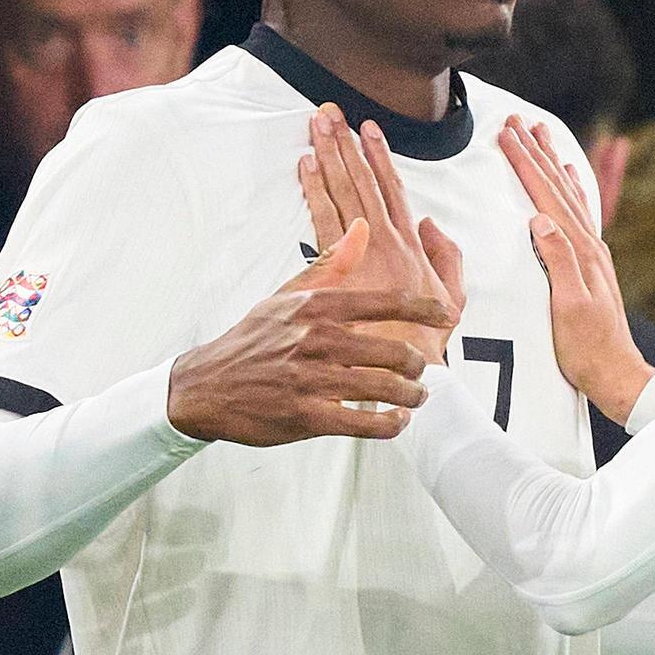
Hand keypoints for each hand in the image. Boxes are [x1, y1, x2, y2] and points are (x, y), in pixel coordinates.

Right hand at [164, 216, 444, 443]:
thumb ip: (331, 265)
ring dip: (411, 397)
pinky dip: (389, 425)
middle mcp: (318, 340)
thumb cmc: (253, 340)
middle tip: (424, 371)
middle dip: (420, 365)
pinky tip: (396, 422)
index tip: (447, 315)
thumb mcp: (287, 295)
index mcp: (317, 307)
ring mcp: (312, 380)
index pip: (385, 303)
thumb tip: (362, 229)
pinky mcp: (307, 416)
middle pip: (395, 351)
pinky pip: (364, 423)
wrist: (207, 385)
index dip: (425, 309)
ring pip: (385, 389)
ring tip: (417, 397)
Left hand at [302, 105, 465, 366]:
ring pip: (345, 191)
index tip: (368, 130)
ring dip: (330, 154)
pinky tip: (307, 164)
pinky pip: (324, 217)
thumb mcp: (454, 300)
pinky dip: (315, 188)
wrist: (406, 371)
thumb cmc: (426, 342)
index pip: (394, 190)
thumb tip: (431, 223)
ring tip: (317, 125)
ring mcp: (364, 253)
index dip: (380, 157)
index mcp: (413, 247)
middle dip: (347, 144)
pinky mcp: (341, 267)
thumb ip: (448, 258)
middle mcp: (388, 242)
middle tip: (329, 112)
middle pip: (364, 181)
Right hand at [502, 114, 654, 422]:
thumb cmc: (587, 349)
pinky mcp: (591, 265)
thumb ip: (558, 262)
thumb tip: (540, 219)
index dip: (526, 164)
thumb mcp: (568, 308)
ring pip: (569, 195)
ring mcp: (592, 254)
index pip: (546, 197)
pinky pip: (578, 213)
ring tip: (539, 135)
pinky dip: (570, 189)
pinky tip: (567, 179)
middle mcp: (589, 246)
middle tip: (514, 121)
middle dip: (535, 152)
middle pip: (558, 187)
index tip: (506, 134)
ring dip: (552, 163)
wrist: (616, 374)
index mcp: (580, 252)